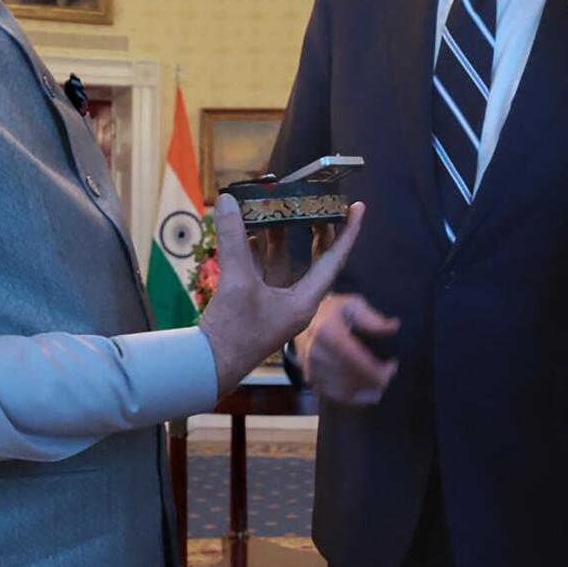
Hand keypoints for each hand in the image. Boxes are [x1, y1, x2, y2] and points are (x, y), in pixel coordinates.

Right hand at [200, 195, 366, 392]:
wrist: (209, 366)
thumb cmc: (234, 332)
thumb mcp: (237, 282)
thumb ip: (234, 240)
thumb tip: (229, 200)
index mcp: (305, 301)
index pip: (333, 260)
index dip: (347, 232)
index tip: (357, 208)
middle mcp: (295, 300)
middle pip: (313, 259)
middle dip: (315, 230)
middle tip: (318, 203)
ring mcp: (275, 302)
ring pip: (284, 261)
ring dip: (280, 236)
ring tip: (278, 208)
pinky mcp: (254, 303)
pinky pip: (261, 270)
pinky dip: (257, 250)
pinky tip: (248, 232)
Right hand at [296, 293, 397, 405]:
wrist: (299, 317)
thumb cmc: (330, 310)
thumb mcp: (353, 305)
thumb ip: (373, 319)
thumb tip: (394, 328)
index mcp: (329, 334)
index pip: (359, 362)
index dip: (380, 371)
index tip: (393, 365)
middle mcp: (317, 355)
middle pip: (353, 380)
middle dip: (376, 382)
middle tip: (388, 375)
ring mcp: (311, 369)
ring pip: (344, 392)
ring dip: (365, 393)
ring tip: (379, 385)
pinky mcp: (309, 378)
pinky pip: (333, 395)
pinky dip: (351, 397)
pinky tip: (363, 392)